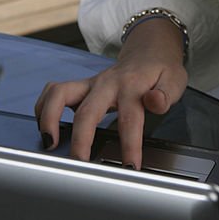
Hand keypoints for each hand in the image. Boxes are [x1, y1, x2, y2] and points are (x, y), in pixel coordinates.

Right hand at [34, 19, 187, 168]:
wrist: (149, 51)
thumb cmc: (161, 70)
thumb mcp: (175, 79)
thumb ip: (166, 94)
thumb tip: (154, 101)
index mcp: (132, 86)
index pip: (129, 119)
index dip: (129, 145)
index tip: (129, 167)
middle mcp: (107, 84)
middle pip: (86, 112)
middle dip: (80, 141)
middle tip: (81, 164)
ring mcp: (90, 84)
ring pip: (59, 95)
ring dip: (49, 119)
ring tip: (50, 144)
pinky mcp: (81, 87)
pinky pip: (53, 91)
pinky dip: (43, 108)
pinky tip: (45, 127)